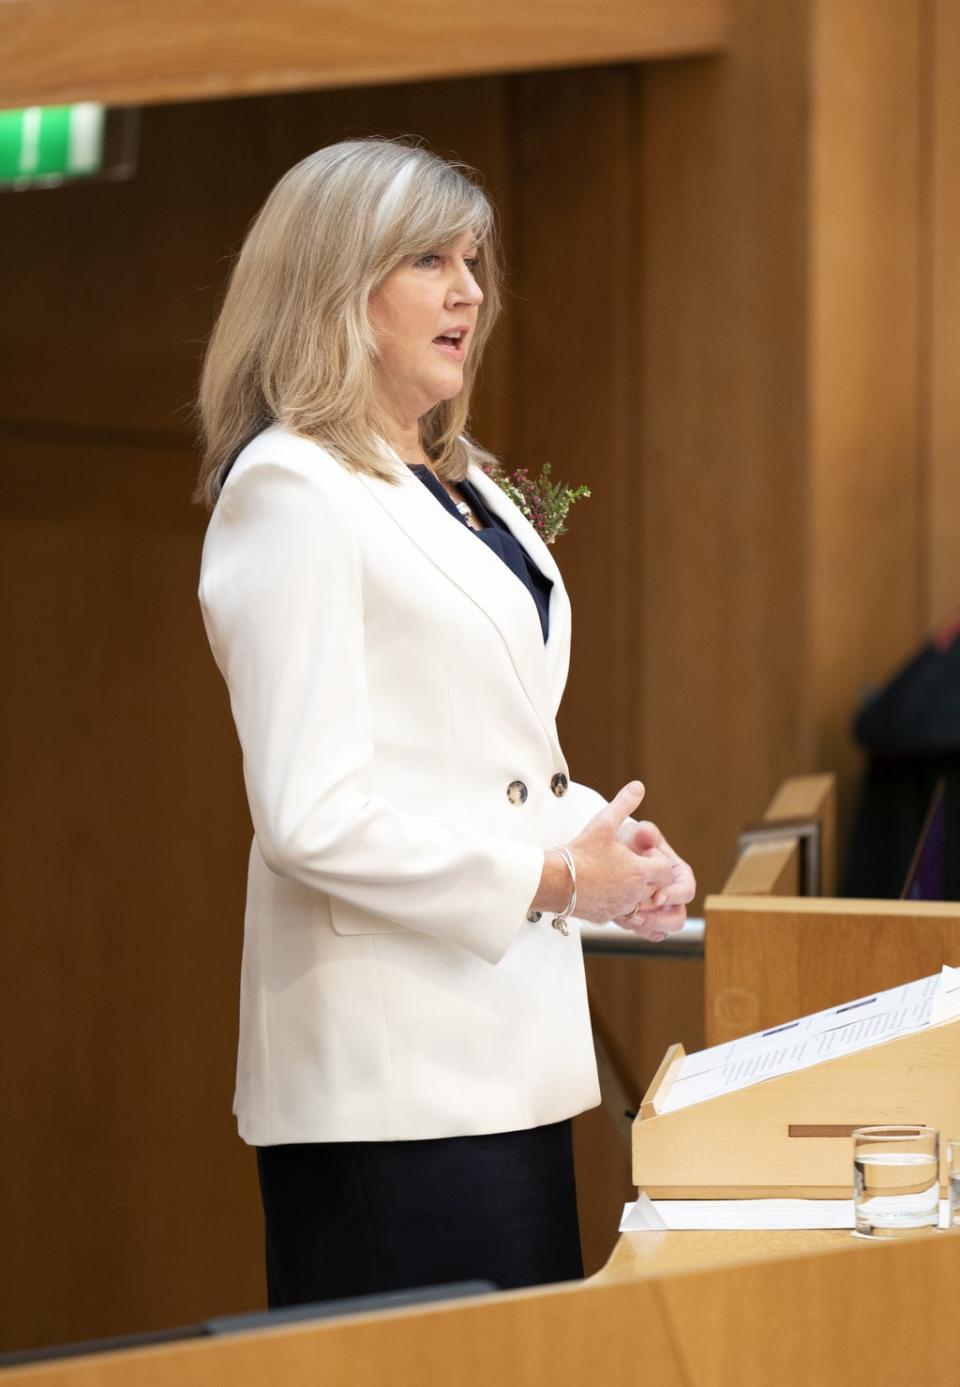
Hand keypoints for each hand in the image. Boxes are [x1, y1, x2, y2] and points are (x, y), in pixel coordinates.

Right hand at [532, 782, 676, 923]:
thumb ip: (624, 804)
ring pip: (639, 902)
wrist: (554, 881)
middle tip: (627, 862)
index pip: (666, 869)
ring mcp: (621, 908)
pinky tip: (602, 890)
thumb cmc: (580, 852)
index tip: (639, 852)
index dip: (655, 859)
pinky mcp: (606, 918)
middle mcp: (635, 893)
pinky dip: (617, 904)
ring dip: (633, 891)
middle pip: (655, 887)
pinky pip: (621, 914)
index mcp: (639, 871)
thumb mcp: (603, 823)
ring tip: (614, 876)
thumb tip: (639, 786)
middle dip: (647, 876)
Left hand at [612, 818, 695, 940]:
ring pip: (663, 930)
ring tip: (629, 918)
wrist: (610, 854)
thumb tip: (645, 832)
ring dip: (647, 927)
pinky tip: (621, 918)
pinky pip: (647, 933)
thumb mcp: (637, 834)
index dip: (674, 895)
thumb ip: (644, 833)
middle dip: (660, 918)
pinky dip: (637, 929)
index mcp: (678, 874)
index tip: (657, 897)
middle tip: (640, 913)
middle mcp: (673, 895)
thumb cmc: (630, 841)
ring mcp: (660, 910)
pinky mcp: (646, 920)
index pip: (686, 890)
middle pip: (678, 918)